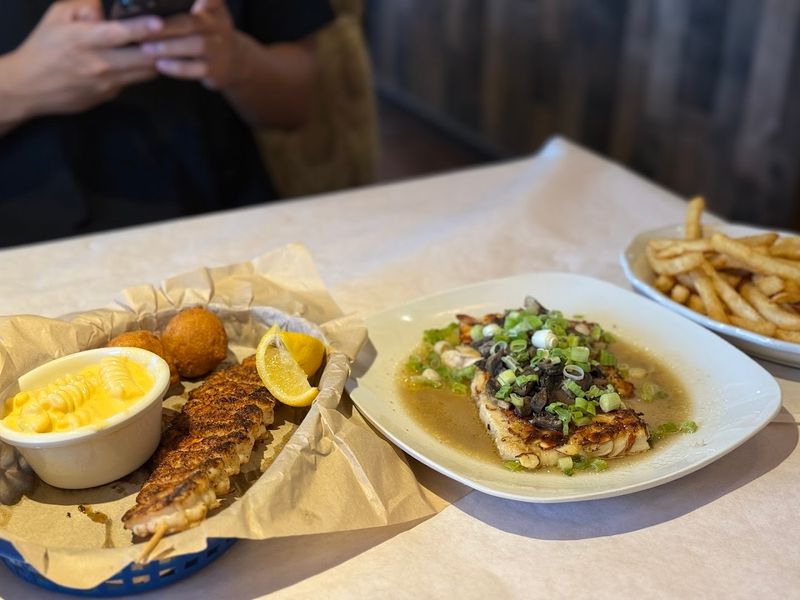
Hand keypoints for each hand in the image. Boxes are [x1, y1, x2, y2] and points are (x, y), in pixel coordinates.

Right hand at [0, 0, 161, 119]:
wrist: (28, 86)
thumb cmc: (44, 46)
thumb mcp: (57, 16)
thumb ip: (85, 7)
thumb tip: (108, 8)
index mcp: (84, 40)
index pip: (118, 34)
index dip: (141, 28)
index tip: (159, 23)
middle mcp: (99, 63)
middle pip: (143, 58)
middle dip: (162, 47)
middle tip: (175, 36)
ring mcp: (107, 83)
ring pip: (145, 72)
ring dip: (156, 60)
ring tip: (163, 47)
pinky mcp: (110, 96)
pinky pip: (132, 81)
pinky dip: (140, 71)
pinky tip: (141, 61)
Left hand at [141, 0, 245, 89]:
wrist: (234, 61)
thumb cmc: (208, 32)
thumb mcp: (207, 12)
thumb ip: (187, 5)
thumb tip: (148, 7)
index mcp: (215, 8)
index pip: (212, 0)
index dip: (206, 1)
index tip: (197, 6)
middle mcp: (220, 26)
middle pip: (193, 22)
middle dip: (166, 26)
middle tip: (142, 27)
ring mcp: (220, 48)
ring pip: (196, 45)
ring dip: (169, 46)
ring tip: (146, 48)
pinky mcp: (216, 69)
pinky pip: (196, 68)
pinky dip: (176, 67)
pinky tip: (159, 64)